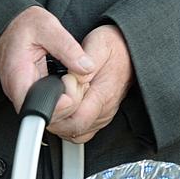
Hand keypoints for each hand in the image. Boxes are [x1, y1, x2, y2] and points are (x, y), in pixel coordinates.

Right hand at [0, 6, 94, 120]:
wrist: (9, 25)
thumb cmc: (24, 25)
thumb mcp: (47, 27)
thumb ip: (67, 47)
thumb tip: (87, 67)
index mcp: (17, 75)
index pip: (36, 107)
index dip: (58, 105)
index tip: (71, 88)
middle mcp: (18, 91)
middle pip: (46, 115)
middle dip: (68, 103)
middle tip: (76, 80)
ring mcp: (24, 94)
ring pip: (49, 114)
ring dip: (66, 101)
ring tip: (72, 79)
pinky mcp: (31, 94)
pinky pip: (49, 106)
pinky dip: (62, 97)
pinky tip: (67, 82)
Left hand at [48, 24, 133, 143]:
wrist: (129, 50)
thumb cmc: (114, 46)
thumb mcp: (99, 45)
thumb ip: (84, 61)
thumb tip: (72, 78)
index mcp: (103, 93)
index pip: (78, 119)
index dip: (60, 111)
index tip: (55, 91)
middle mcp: (104, 109)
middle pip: (73, 130)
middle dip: (55, 118)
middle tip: (49, 97)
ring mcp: (103, 115)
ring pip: (75, 133)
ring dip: (60, 122)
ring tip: (55, 102)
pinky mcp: (100, 116)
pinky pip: (80, 129)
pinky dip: (68, 124)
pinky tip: (64, 108)